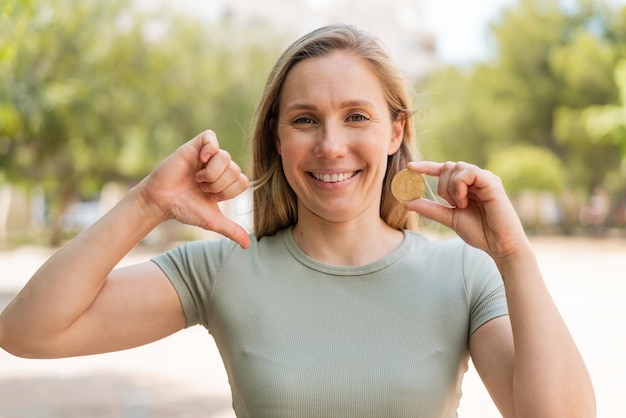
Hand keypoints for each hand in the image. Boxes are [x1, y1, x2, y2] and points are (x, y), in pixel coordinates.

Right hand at [137, 130, 249, 247]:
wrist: (162, 202)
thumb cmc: (185, 209)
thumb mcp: (212, 221)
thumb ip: (231, 230)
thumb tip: (247, 246)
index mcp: (226, 181)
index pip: (242, 181)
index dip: (228, 192)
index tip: (212, 197)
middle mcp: (219, 167)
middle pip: (235, 169)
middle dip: (218, 185)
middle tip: (202, 188)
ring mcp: (207, 155)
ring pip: (225, 156)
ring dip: (211, 173)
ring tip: (197, 179)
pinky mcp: (194, 146)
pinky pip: (211, 137)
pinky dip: (209, 149)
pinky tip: (200, 160)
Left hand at [403, 161, 527, 259]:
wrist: (499, 245)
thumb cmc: (479, 232)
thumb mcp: (449, 218)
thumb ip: (430, 209)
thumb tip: (406, 202)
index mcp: (466, 185)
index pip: (443, 170)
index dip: (426, 166)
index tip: (410, 167)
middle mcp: (476, 178)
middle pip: (447, 166)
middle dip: (442, 186)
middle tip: (451, 204)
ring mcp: (484, 179)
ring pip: (456, 167)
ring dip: (451, 188)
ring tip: (460, 205)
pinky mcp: (492, 182)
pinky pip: (469, 172)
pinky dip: (460, 185)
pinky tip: (464, 201)